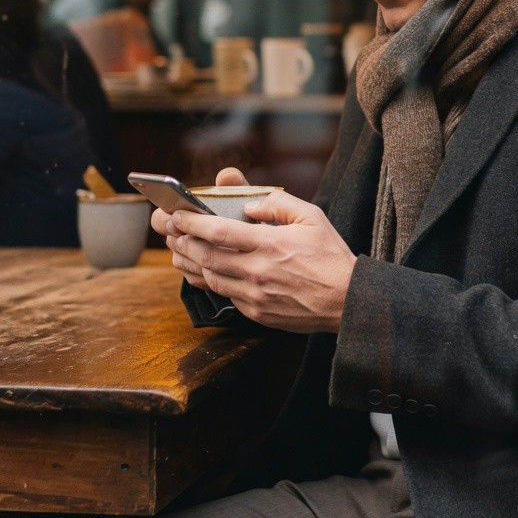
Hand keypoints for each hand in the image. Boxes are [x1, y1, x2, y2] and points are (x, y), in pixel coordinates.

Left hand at [165, 189, 356, 332]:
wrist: (346, 300)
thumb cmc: (330, 256)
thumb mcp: (311, 218)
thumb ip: (278, 204)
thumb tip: (248, 206)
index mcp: (270, 244)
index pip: (219, 232)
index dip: (192, 223)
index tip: (178, 215)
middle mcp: (259, 271)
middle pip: (206, 257)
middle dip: (183, 242)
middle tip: (172, 232)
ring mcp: (256, 295)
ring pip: (210, 279)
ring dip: (190, 264)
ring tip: (180, 251)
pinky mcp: (257, 313)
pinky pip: (225, 296)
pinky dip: (209, 282)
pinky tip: (203, 272)